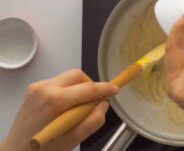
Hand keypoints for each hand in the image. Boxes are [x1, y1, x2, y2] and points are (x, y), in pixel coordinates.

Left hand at [0, 69, 118, 150]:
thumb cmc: (45, 149)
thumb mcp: (74, 139)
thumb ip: (94, 120)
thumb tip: (103, 103)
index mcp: (55, 101)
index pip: (87, 88)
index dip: (105, 88)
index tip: (115, 89)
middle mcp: (44, 88)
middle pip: (77, 75)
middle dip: (90, 86)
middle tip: (94, 102)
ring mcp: (37, 87)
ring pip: (68, 77)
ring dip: (79, 88)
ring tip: (77, 108)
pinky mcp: (34, 88)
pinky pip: (59, 82)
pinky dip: (68, 90)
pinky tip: (64, 107)